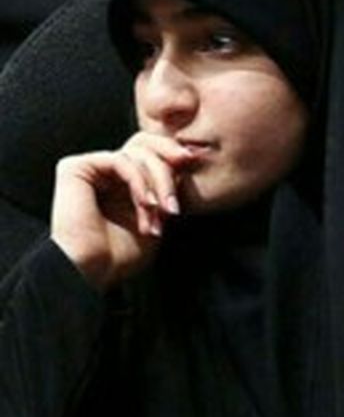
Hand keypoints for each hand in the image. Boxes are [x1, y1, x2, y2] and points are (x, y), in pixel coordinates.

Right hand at [50, 132, 196, 290]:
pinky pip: (121, 160)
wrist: (92, 272)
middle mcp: (106, 170)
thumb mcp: (158, 214)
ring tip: (160, 214)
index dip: (173, 153)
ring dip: (156, 184)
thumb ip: (168, 186)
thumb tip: (190, 155)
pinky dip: (140, 182)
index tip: (194, 161)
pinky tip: (146, 205)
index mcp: (123, 179)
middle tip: (177, 198)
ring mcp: (91, 167)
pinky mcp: (75, 168)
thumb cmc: (122, 254)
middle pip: (145, 144)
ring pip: (137, 154)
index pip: (151, 149)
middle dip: (169, 167)